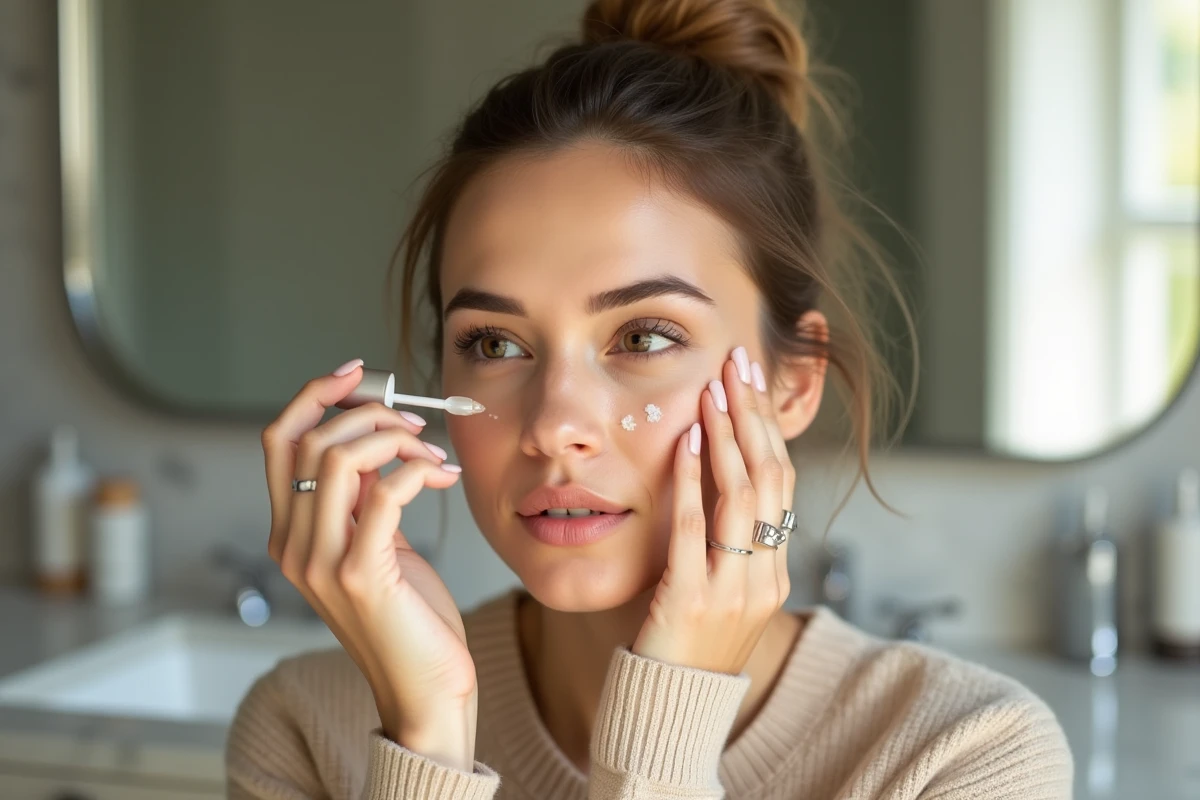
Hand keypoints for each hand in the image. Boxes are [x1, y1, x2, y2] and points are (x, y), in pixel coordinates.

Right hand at [260, 361, 477, 768]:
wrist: (424, 692)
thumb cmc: (408, 619)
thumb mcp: (377, 547)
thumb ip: (365, 500)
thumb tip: (381, 440)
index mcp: (290, 534)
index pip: (278, 442)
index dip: (312, 395)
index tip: (356, 372)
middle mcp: (293, 545)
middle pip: (309, 439)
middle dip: (368, 413)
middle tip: (416, 424)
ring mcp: (320, 562)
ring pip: (340, 457)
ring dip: (395, 438)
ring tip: (433, 455)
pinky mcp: (359, 575)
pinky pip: (384, 493)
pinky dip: (416, 470)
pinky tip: (441, 477)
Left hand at [632, 346, 795, 673]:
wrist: (670, 710)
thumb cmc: (686, 643)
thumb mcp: (721, 590)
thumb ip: (727, 543)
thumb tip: (717, 477)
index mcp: (774, 572)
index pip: (782, 483)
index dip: (767, 426)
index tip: (750, 379)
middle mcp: (764, 578)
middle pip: (771, 479)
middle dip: (752, 415)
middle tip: (737, 364)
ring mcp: (733, 592)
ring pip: (742, 498)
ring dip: (726, 437)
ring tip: (713, 390)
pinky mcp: (691, 602)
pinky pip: (694, 532)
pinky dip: (690, 483)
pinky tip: (682, 444)